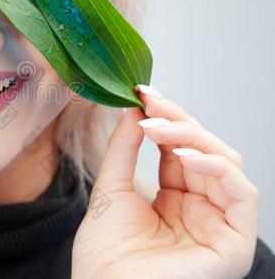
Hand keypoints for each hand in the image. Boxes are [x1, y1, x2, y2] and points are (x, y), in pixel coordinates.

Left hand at [71, 85, 257, 278]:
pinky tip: (183, 155)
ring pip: (226, 163)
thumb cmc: (105, 255)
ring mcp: (218, 225)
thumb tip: (132, 110)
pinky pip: (242, 193)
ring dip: (193, 138)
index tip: (143, 94)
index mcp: (175, 200)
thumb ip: (124, 150)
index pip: (181, 149)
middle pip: (206, 151)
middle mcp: (200, 210)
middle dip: (179, 122)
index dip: (167, 119)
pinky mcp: (234, 243)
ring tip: (156, 128)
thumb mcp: (111, 189)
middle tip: (150, 103)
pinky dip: (217, 166)